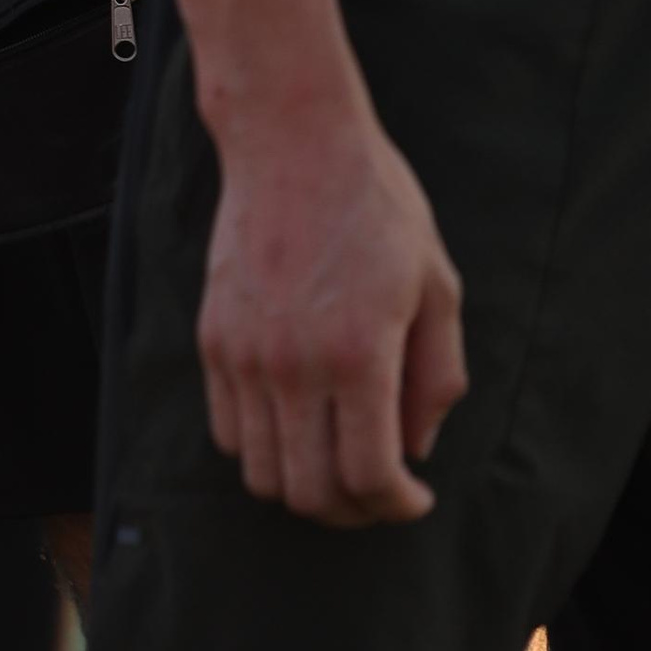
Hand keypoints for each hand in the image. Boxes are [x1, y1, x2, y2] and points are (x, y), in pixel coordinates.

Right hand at [198, 102, 467, 529]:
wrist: (293, 139)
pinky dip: (264, 450)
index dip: (398, 505)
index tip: (416, 498)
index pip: (370, 474)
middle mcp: (293, 364)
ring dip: (305, 488)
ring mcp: (244, 355)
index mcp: (359, 352)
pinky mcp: (213, 341)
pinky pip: (229, 432)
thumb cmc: (377, 204)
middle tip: (380, 494)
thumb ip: (437, 373)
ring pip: (263, 474)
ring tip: (338, 465)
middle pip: (310, 492)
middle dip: (354, 511)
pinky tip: (298, 425)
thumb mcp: (436, 280)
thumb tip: (418, 447)